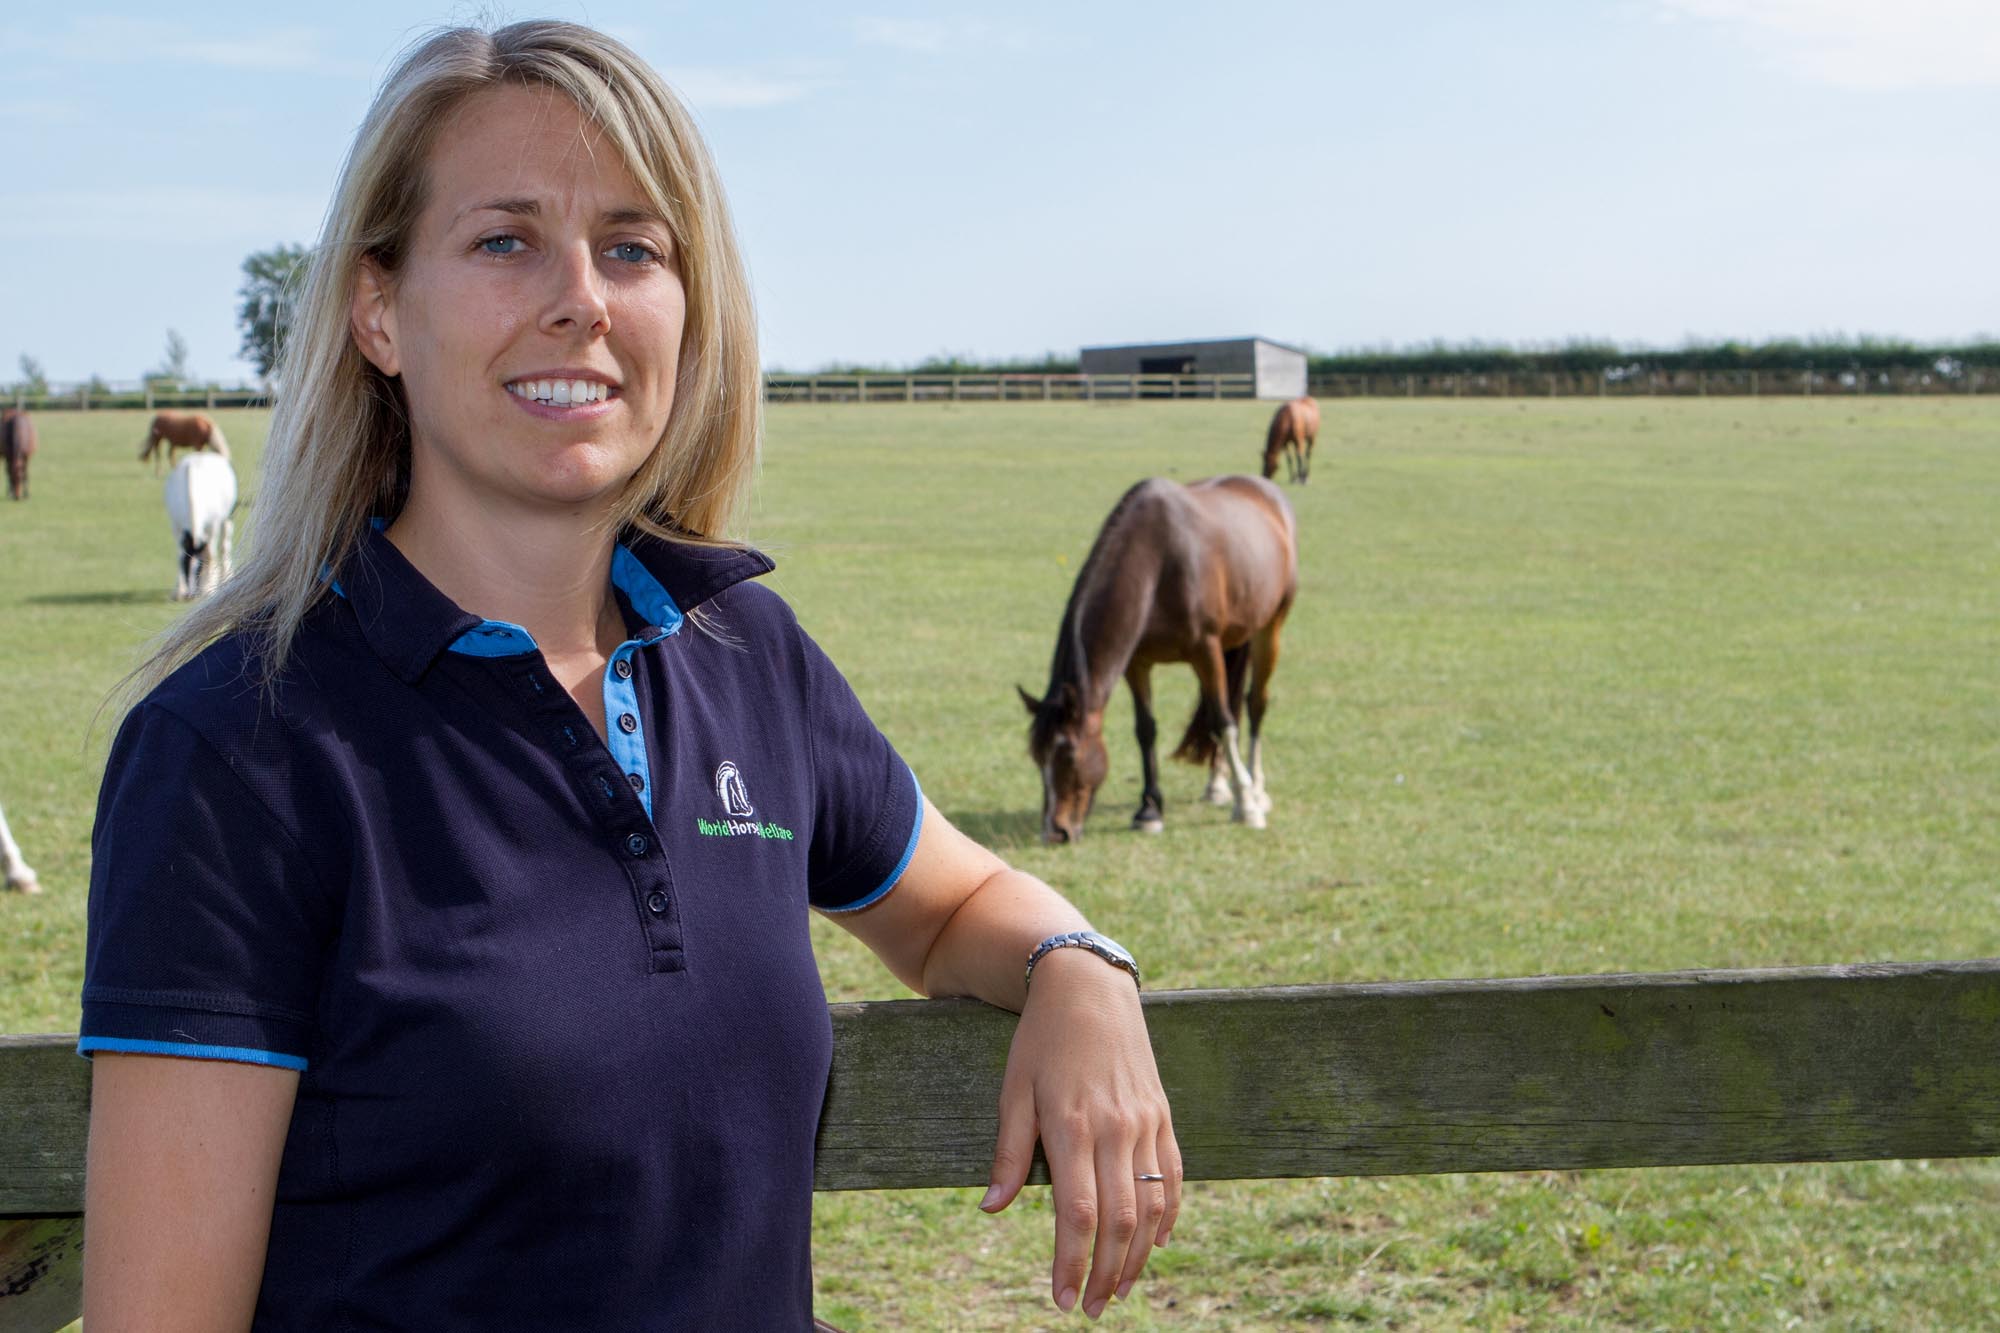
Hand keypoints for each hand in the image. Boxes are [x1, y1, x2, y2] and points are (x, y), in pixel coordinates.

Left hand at [979, 949, 1180, 1318]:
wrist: (1089, 987)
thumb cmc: (1040, 1040)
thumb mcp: (1013, 1091)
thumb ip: (1009, 1154)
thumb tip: (993, 1209)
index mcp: (1072, 1126)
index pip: (1078, 1214)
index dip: (1072, 1262)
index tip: (1061, 1298)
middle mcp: (1115, 1129)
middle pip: (1120, 1221)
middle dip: (1105, 1274)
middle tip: (1088, 1307)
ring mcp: (1145, 1122)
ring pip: (1152, 1207)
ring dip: (1138, 1257)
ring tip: (1118, 1288)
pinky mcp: (1163, 1114)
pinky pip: (1174, 1176)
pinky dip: (1169, 1216)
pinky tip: (1154, 1245)